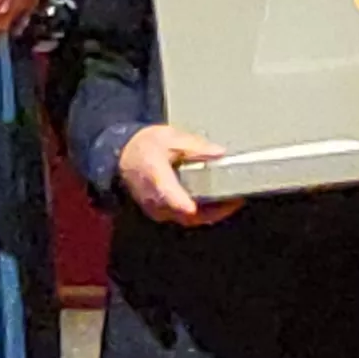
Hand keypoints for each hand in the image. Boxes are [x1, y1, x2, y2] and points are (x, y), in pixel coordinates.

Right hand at [117, 124, 240, 227]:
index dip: (183, 204)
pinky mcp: (162, 213)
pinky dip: (203, 214)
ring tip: (232, 201)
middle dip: (212, 210)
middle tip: (235, 200)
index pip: (169, 196)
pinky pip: (185, 218)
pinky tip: (218, 203)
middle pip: (185, 214)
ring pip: (187, 220)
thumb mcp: (170, 138)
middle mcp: (155, 198)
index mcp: (155, 176)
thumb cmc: (144, 147)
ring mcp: (157, 209)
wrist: (123, 158)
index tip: (196, 207)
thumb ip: (195, 146)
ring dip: (210, 214)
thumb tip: (219, 152)